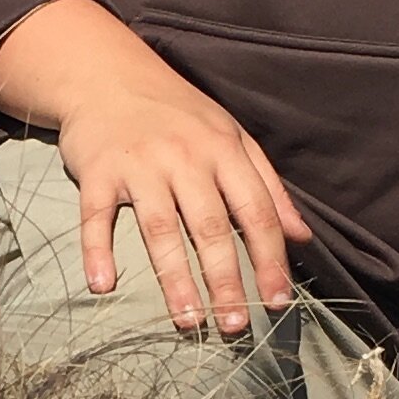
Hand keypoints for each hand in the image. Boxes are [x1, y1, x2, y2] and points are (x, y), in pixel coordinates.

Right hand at [0, 0, 310, 337]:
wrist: (107, 74)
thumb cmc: (176, 113)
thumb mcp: (231, 138)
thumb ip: (268, 186)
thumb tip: (302, 236)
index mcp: (225, 151)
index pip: (256, 212)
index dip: (269, 258)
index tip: (278, 300)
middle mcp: (185, 157)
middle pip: (210, 227)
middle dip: (226, 280)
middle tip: (235, 324)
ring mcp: (140, 164)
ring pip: (161, 228)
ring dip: (175, 278)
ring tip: (188, 321)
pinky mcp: (98, 170)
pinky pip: (97, 216)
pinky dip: (97, 250)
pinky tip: (103, 285)